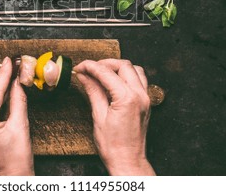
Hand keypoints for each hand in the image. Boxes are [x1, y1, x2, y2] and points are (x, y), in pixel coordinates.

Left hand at [0, 57, 33, 175]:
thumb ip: (18, 100)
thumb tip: (19, 81)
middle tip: (13, 67)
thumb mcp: (20, 126)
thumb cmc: (17, 160)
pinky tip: (3, 95)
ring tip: (11, 78)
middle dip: (1, 82)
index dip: (3, 75)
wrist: (11, 181)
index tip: (9, 61)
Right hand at [74, 59, 154, 175]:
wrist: (128, 162)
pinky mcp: (146, 103)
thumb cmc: (114, 146)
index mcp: (127, 98)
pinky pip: (139, 80)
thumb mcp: (98, 116)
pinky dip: (127, 76)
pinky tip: (114, 82)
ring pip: (134, 69)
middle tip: (89, 69)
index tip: (80, 67)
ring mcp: (146, 98)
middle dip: (104, 64)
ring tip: (102, 73)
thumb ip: (93, 91)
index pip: (106, 72)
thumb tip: (84, 76)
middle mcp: (140, 96)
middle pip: (123, 65)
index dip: (90, 67)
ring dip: (117, 68)